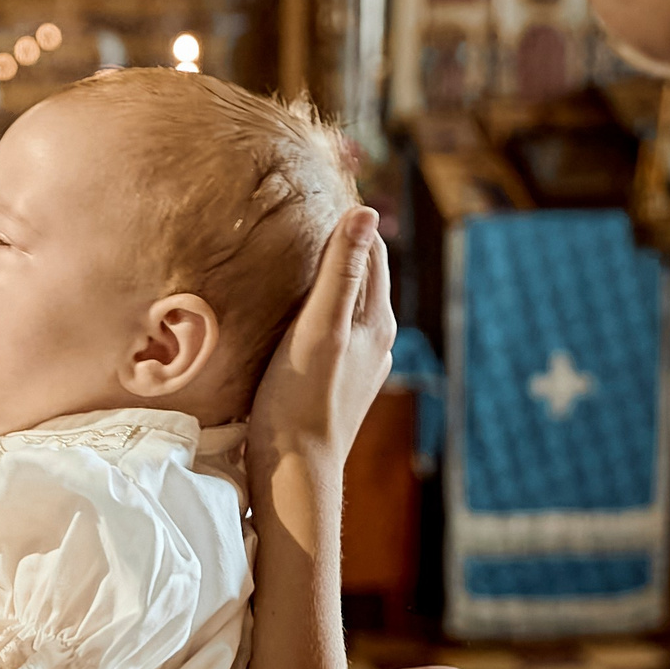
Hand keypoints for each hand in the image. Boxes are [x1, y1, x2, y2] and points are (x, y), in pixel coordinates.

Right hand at [249, 206, 392, 475]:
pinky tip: (291, 316)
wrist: (295, 472)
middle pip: (362, 276)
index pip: (371, 251)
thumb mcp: (319, 327)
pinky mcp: (339, 384)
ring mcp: (361, 365)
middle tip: (299, 219)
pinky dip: (319, 313)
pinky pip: (334, 334)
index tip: (315, 196)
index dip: (347, 222)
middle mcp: (378, 340)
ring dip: (327, 281)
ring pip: (348, 307)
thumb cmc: (299, 399)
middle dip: (338, 247)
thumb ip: (341, 271)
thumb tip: (367, 212)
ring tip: (291, 261)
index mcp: (377, 320)